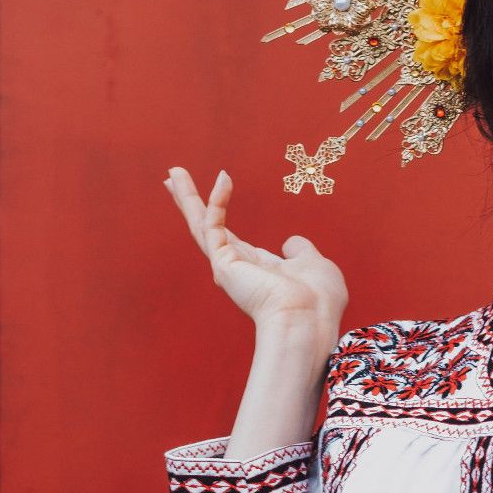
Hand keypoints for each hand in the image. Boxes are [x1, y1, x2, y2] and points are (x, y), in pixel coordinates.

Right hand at [164, 167, 347, 348]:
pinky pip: (214, 224)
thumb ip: (302, 252)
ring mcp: (227, 266)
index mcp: (257, 268)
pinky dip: (218, 201)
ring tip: (174, 171)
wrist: (310, 321)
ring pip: (200, 224)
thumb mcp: (314, 266)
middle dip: (189, 201)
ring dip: (187, 196)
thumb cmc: (318, 301)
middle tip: (173, 176)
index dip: (219, 210)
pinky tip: (225, 178)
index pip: (229, 234)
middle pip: (205, 226)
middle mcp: (237, 267)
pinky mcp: (223, 263)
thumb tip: (291, 243)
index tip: (216, 187)